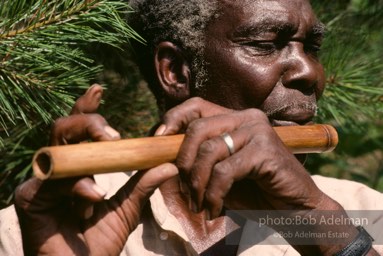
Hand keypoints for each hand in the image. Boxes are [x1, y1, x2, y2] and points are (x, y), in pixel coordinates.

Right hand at [14, 85, 177, 255]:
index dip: (86, 107)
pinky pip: (53, 180)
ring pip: (57, 148)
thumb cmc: (99, 242)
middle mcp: (57, 169)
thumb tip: (169, 164)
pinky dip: (77, 188)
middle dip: (88, 123)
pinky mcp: (29, 197)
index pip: (78, 130)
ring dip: (86, 157)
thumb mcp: (127, 208)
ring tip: (106, 175)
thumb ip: (143, 185)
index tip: (99, 88)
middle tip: (113, 134)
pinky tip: (92, 202)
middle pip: (63, 128)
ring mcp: (40, 181)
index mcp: (78, 167)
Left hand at [156, 97, 327, 217]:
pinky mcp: (265, 150)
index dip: (173, 119)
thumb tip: (163, 156)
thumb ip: (199, 161)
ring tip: (200, 205)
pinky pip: (225, 172)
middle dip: (183, 162)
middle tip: (185, 190)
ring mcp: (258, 131)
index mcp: (235, 118)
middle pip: (197, 129)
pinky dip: (214, 195)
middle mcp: (247, 118)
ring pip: (208, 151)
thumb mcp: (220, 173)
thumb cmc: (255, 191)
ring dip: (197, 184)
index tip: (158, 139)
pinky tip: (216, 209)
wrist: (295, 209)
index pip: (196, 106)